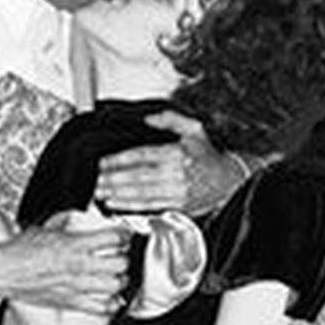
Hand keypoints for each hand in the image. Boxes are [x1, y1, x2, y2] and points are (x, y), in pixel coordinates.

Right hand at [0, 213, 130, 312]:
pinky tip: (112, 299)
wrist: (3, 272)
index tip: (124, 236)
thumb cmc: (19, 252)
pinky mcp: (71, 302)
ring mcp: (77, 286)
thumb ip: (63, 224)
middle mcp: (79, 266)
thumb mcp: (44, 229)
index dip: (123, 235)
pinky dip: (111, 304)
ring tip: (119, 278)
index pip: (112, 238)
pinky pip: (101, 308)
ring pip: (115, 287)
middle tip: (122, 257)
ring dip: (120, 281)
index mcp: (74, 245)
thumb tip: (72, 218)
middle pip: (120, 264)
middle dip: (124, 260)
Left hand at [94, 111, 247, 215]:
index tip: (102, 163)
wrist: (228, 181)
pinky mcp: (177, 206)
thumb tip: (148, 118)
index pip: (141, 156)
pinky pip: (149, 206)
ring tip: (101, 193)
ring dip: (118, 194)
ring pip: (141, 194)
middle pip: (137, 177)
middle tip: (96, 181)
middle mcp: (176, 174)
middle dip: (113, 180)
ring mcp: (177, 192)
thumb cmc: (208, 156)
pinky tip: (117, 204)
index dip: (118, 160)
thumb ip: (170, 120)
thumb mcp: (194, 129)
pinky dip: (130, 207)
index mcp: (177, 153)